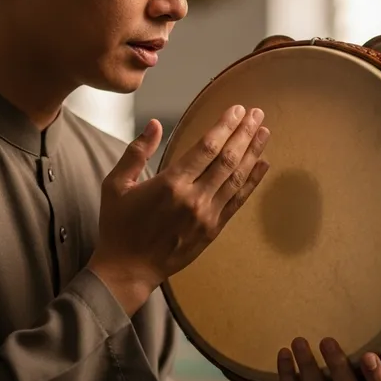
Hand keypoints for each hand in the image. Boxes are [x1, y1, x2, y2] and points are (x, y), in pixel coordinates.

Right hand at [88, 105, 270, 312]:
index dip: (225, 126)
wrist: (127, 270)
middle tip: (258, 114)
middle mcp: (193, 198)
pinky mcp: (213, 230)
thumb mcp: (116, 184)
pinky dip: (252, 182)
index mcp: (170, 184)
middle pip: (227, 159)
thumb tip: (154, 124)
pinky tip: (263, 165)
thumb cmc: (118, 226)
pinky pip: (237, 201)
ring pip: (236, 178)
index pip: (206, 147)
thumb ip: (137, 151)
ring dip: (253, 153)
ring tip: (264, 132)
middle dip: (244, 133)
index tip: (238, 110)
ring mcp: (206, 216)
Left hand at [243, 338, 380, 380]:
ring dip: (308, 364)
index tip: (369, 354)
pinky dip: (288, 372)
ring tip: (298, 341)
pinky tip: (284, 353)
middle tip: (326, 340)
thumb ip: (342, 364)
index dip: (377, 378)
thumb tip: (350, 323)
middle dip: (339, 366)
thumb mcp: (329, 378)